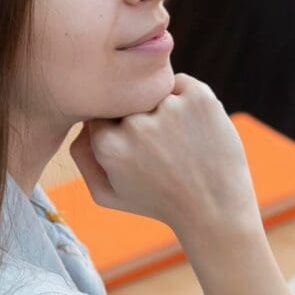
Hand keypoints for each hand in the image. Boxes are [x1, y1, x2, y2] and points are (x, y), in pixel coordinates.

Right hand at [71, 74, 254, 241]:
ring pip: (152, 90)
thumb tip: (80, 120)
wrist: (214, 211)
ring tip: (179, 140)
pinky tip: (194, 128)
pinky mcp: (199, 98)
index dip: (117, 127)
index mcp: (108, 145)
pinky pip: (180, 83)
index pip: (101, 113)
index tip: (135, 146)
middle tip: (160, 145)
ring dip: (161, 107)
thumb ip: (82, 157)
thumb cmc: (158, 202)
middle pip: (126, 100)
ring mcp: (169, 107)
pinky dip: (185, 99)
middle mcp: (135, 124)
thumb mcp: (108, 194)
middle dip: (138, 115)